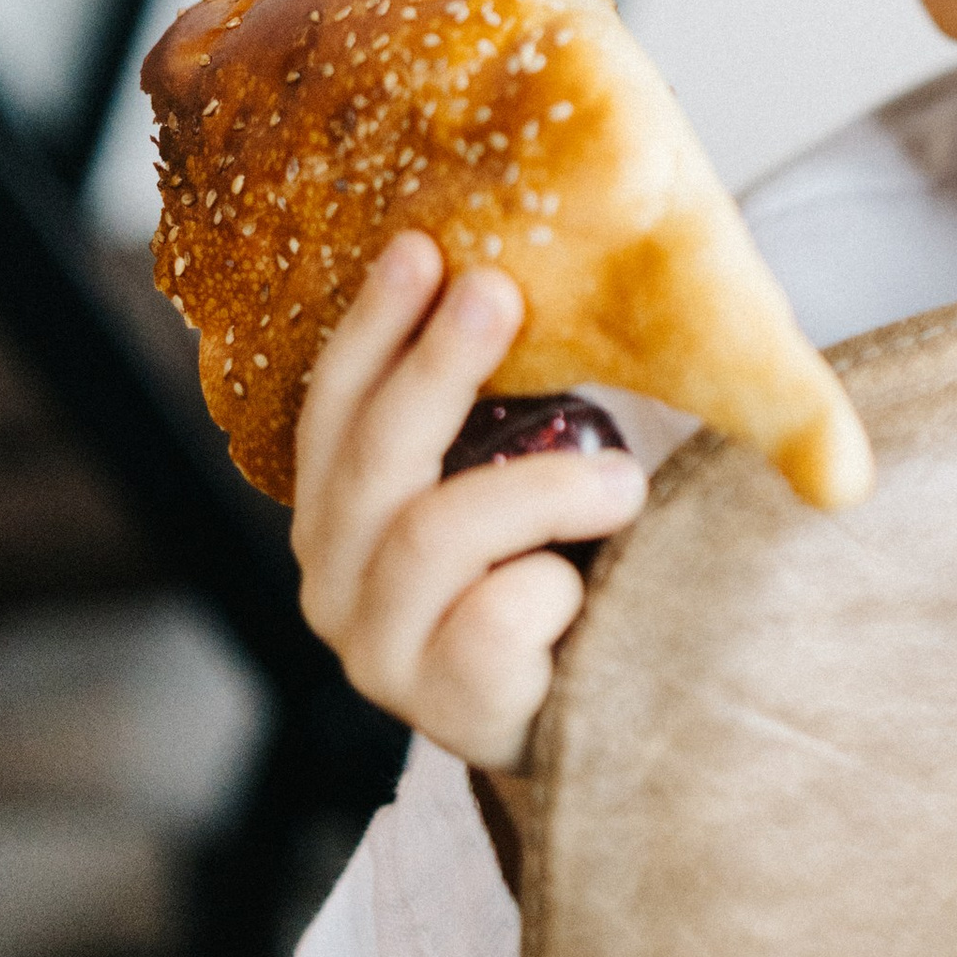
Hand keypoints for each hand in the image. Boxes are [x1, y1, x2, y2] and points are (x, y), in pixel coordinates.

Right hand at [291, 232, 646, 774]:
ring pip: (434, 533)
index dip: (374, 326)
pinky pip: (493, 622)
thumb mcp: (521, 473)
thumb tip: (540, 271)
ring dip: (540, 490)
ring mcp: (377, 647)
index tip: (421, 247)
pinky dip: (553, 589)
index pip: (335, 404)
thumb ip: (515, 397)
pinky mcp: (439, 706)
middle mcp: (334, 576)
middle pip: (372, 456)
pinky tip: (582, 593)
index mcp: (340, 508)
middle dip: (436, 366)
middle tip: (496, 294)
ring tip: (622, 480)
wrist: (591, 709)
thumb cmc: (553, 567)